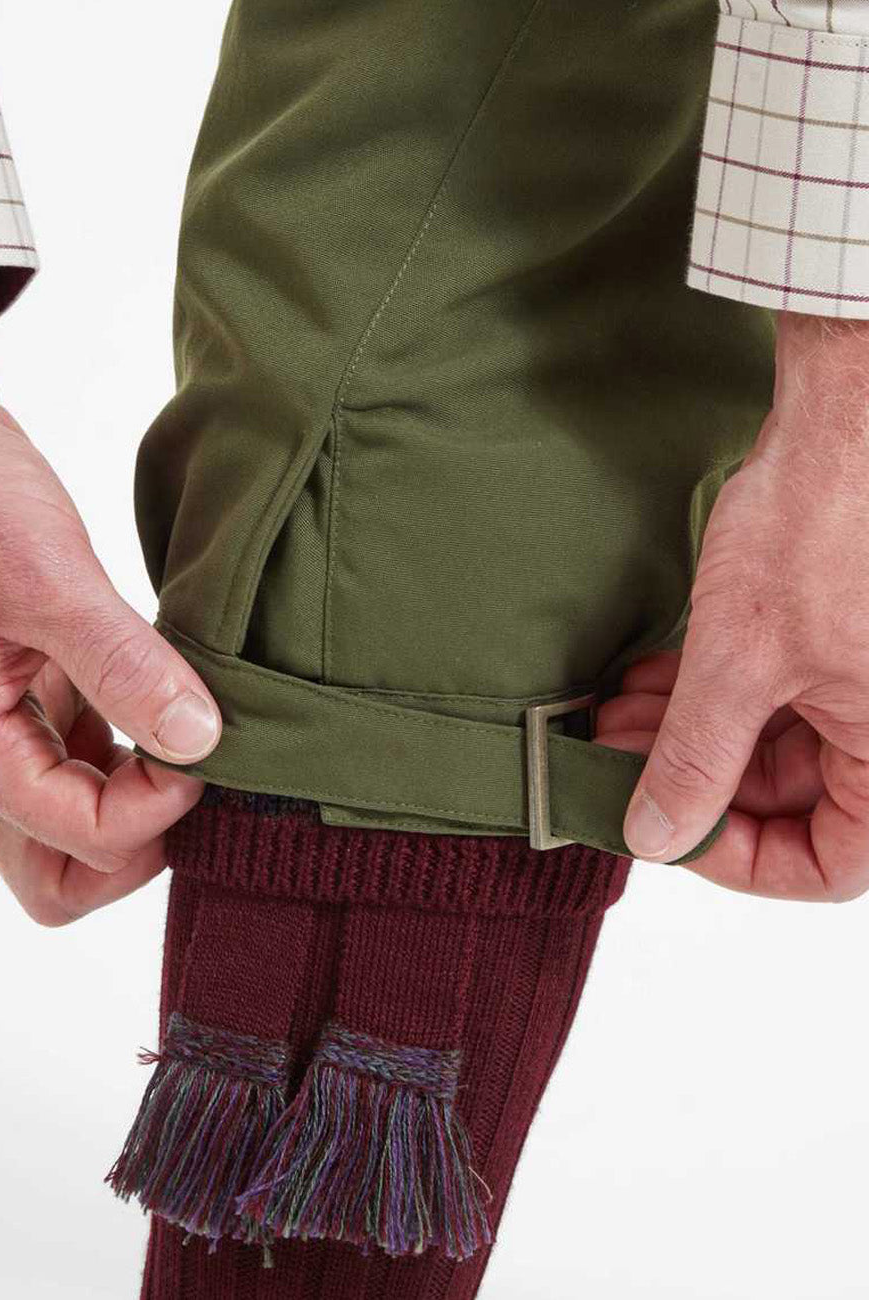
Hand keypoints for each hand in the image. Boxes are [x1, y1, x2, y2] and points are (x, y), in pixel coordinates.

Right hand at [0, 271, 221, 924]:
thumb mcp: (49, 577)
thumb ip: (124, 664)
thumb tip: (199, 741)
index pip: (82, 840)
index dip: (158, 808)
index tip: (205, 740)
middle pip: (63, 876)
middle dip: (138, 847)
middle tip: (195, 774)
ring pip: (71, 830)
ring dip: (137, 804)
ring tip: (189, 735)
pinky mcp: (21, 701)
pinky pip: (79, 765)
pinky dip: (128, 757)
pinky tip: (164, 702)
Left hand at [597, 310, 868, 901]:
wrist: (846, 412)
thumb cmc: (824, 524)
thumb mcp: (744, 661)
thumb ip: (698, 760)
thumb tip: (656, 836)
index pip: (831, 863)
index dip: (743, 861)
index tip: (668, 830)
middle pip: (787, 801)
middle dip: (690, 781)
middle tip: (613, 764)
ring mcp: (854, 678)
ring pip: (765, 744)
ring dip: (685, 736)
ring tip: (613, 720)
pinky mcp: (826, 636)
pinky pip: (765, 692)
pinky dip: (704, 694)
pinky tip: (643, 681)